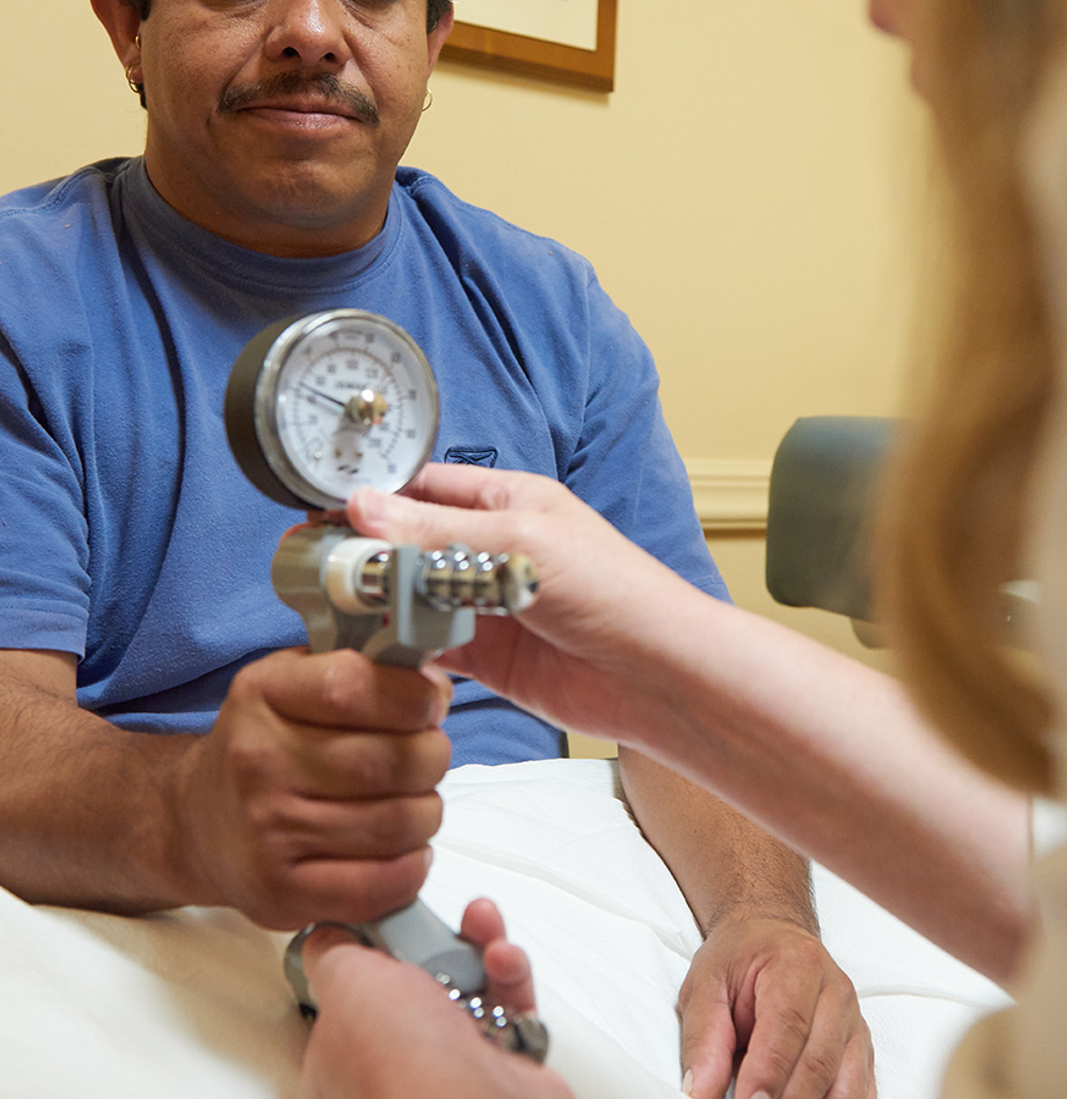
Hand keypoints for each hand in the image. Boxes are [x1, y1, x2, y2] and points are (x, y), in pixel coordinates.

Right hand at [173, 646, 452, 927]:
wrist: (196, 821)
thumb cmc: (265, 743)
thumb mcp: (292, 682)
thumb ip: (361, 671)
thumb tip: (434, 686)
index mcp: (262, 694)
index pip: (352, 686)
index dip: (413, 695)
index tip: (431, 702)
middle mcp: (256, 761)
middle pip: (389, 760)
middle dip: (432, 757)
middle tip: (428, 757)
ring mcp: (265, 833)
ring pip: (395, 824)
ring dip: (426, 812)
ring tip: (415, 803)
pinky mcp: (279, 895)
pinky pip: (377, 887)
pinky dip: (411, 868)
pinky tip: (406, 850)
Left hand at [297, 898, 572, 1098]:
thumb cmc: (402, 1065)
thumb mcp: (344, 981)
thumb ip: (332, 954)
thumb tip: (328, 938)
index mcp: (342, 1059)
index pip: (348, 999)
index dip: (368, 954)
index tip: (384, 920)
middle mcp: (396, 1067)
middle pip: (413, 983)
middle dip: (432, 939)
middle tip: (437, 922)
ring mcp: (450, 1068)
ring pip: (465, 988)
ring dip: (477, 947)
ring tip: (480, 925)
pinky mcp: (501, 1062)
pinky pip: (507, 1005)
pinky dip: (509, 974)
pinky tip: (501, 960)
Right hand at [344, 465, 701, 748]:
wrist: (658, 676)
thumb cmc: (612, 590)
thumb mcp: (520, 542)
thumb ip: (438, 531)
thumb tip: (364, 507)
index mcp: (508, 501)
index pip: (424, 488)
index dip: (375, 498)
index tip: (324, 512)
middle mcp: (493, 548)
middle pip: (411, 543)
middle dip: (366, 554)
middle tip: (312, 566)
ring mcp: (487, 604)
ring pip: (414, 596)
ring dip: (379, 603)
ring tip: (332, 609)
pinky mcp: (487, 656)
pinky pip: (428, 646)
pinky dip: (400, 649)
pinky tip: (372, 650)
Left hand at [678, 916, 874, 1098]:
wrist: (771, 936)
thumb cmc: (742, 958)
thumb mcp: (705, 984)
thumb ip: (703, 1040)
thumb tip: (702, 1092)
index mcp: (797, 964)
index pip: (787, 1027)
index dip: (768, 1073)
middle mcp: (835, 993)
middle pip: (818, 1063)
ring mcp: (853, 1024)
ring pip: (844, 1086)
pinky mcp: (861, 1052)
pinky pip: (858, 1094)